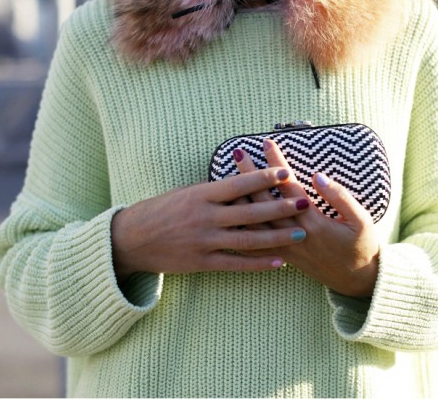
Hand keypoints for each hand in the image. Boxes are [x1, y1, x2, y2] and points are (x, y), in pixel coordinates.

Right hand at [110, 167, 310, 280]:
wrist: (131, 239)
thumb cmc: (160, 210)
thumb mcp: (185, 192)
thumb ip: (214, 191)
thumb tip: (244, 181)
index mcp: (201, 195)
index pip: (238, 184)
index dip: (263, 178)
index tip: (286, 173)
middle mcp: (204, 217)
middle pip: (250, 212)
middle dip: (280, 208)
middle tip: (305, 203)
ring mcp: (203, 241)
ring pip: (248, 240)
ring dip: (277, 237)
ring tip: (300, 233)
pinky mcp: (201, 262)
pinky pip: (235, 264)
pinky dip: (258, 264)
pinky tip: (279, 262)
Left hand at [233, 141, 379, 296]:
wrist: (357, 280)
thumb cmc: (362, 247)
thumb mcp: (361, 220)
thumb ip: (340, 197)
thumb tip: (317, 176)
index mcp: (314, 224)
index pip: (288, 187)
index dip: (276, 164)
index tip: (266, 143)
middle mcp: (294, 236)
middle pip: (264, 201)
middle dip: (249, 175)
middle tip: (238, 152)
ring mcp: (285, 248)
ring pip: (253, 222)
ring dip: (240, 198)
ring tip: (227, 177)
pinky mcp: (281, 256)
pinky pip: (253, 243)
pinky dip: (240, 227)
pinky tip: (231, 212)